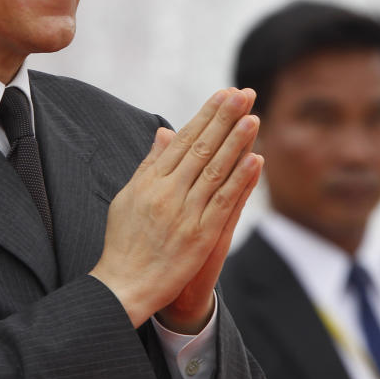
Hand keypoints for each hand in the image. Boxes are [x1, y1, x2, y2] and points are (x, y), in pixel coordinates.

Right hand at [89, 88, 261, 331]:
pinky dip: (240, 180)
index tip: (222, 95)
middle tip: (243, 93)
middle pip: (200, 148)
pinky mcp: (200, 235)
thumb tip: (164, 133)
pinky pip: (223, 202)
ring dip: (236, 142)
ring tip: (253, 117)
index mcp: (150, 181)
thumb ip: (149, 164)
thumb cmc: (124, 241)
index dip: (205, 116)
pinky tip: (255, 160)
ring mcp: (185, 213)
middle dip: (224, 118)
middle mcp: (167, 192)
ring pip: (215, 170)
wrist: (123, 284)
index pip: (182, 140)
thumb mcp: (129, 196)